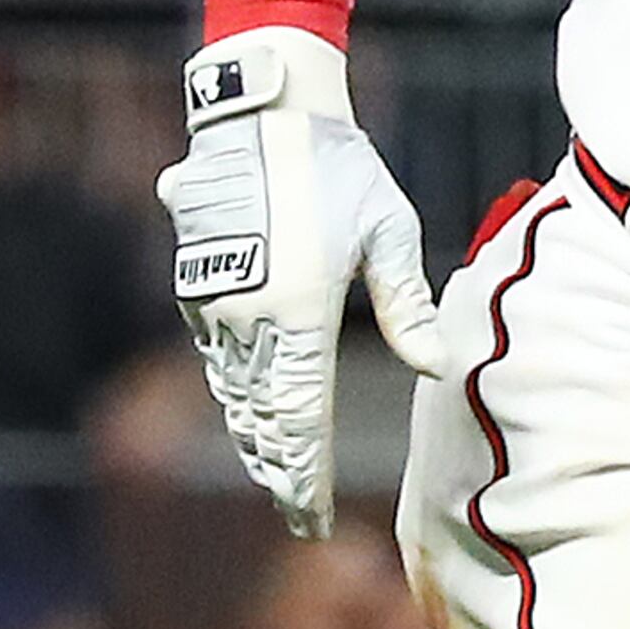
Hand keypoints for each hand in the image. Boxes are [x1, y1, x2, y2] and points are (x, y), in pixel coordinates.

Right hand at [158, 28, 451, 538]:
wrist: (261, 109)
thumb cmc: (338, 167)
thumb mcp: (389, 233)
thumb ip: (407, 307)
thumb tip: (433, 368)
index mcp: (296, 313)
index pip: (301, 420)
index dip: (306, 477)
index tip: (313, 519)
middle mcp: (246, 317)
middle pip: (262, 416)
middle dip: (281, 467)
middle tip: (297, 510)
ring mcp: (213, 299)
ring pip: (235, 388)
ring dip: (255, 431)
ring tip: (276, 470)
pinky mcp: (196, 279)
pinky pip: (217, 352)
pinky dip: (236, 386)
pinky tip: (250, 404)